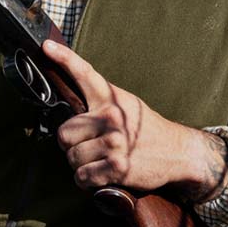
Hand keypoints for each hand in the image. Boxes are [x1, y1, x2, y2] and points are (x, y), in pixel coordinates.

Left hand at [42, 38, 227, 202]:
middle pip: (64, 133)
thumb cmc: (147, 129)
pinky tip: (100, 174)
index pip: (84, 74)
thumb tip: (70, 102)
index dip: (64, 58)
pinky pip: (82, 176)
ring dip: (80, 164)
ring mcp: (115, 142)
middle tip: (87, 146)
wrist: (180, 152)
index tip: (47, 46)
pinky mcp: (118, 167)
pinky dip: (86, 180)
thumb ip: (101, 101)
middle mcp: (111, 117)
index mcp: (111, 99)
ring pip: (72, 157)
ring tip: (98, 160)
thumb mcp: (127, 105)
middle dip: (71, 144)